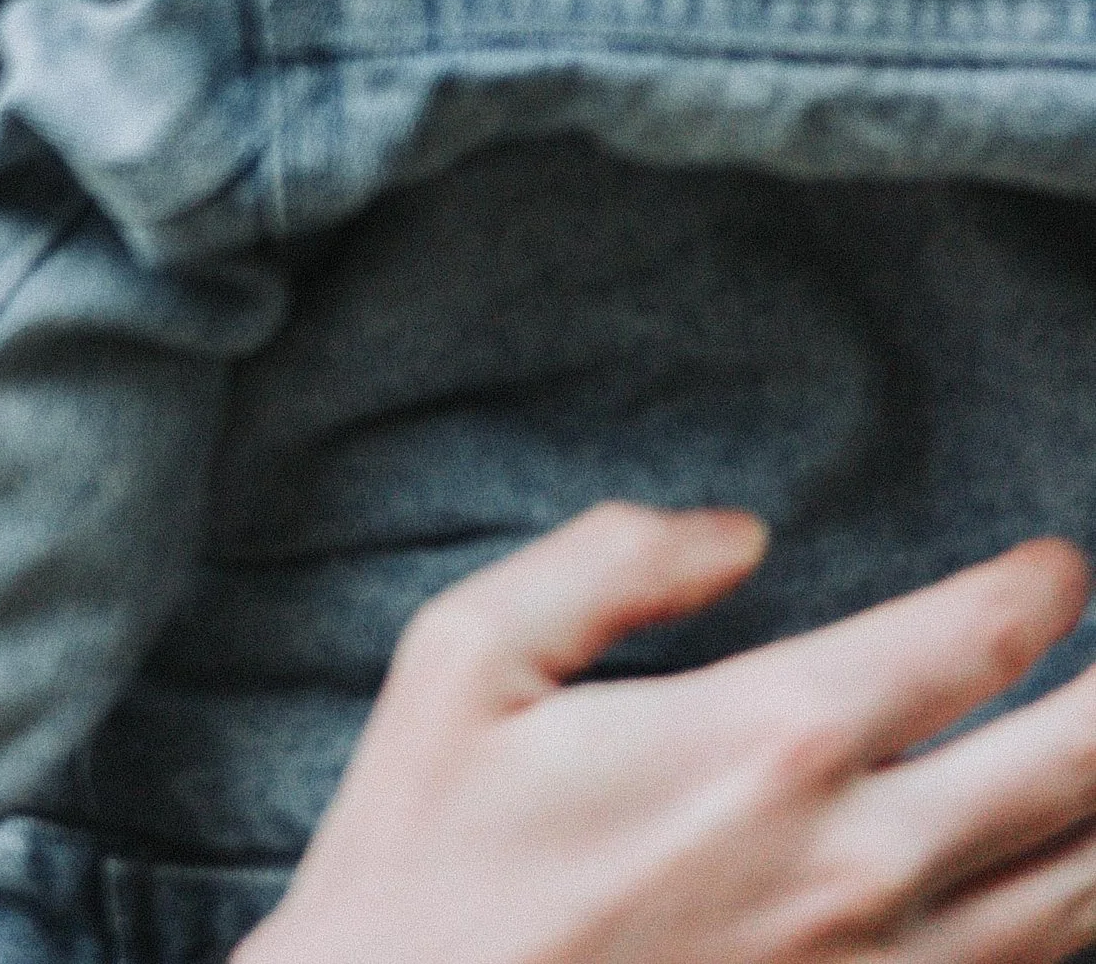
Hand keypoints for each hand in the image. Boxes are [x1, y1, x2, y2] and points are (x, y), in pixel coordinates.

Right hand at [241, 504, 1095, 963]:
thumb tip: (731, 534)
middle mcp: (854, 865)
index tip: (1058, 570)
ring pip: (1074, 896)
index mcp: (763, 742)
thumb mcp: (465, 663)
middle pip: (1067, 769)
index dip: (1035, 595)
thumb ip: (604, 564)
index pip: (964, 644)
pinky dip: (1069, 929)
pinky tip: (1070, 893)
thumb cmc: (425, 873)